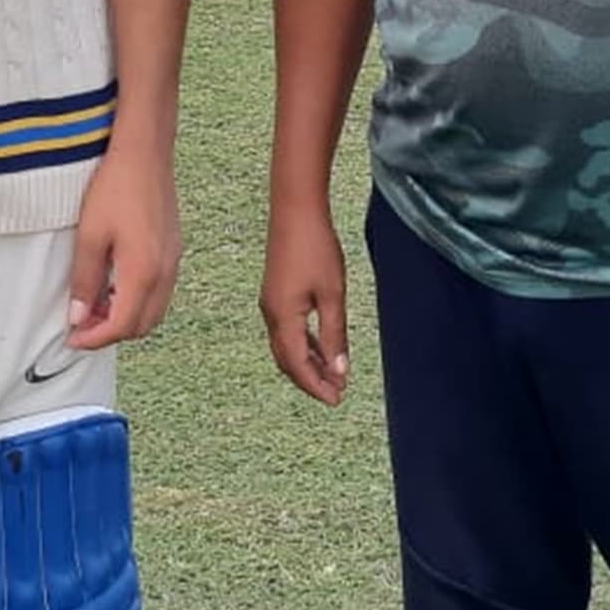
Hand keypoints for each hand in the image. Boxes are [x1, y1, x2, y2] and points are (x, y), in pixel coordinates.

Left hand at [66, 144, 180, 350]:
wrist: (145, 152)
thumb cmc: (117, 188)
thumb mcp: (89, 236)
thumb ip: (84, 280)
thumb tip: (77, 316)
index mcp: (143, 273)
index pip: (122, 326)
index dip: (94, 338)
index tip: (72, 338)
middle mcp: (164, 272)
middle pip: (142, 325)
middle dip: (111, 332)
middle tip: (81, 323)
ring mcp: (173, 260)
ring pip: (153, 310)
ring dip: (126, 317)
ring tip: (95, 304)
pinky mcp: (173, 248)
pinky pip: (159, 290)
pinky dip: (137, 299)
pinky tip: (115, 283)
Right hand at [260, 204, 349, 406]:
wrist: (295, 209)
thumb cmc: (316, 248)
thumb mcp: (332, 294)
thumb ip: (335, 334)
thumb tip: (339, 371)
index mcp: (283, 317)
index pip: (298, 365)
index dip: (316, 387)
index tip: (337, 400)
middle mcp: (271, 314)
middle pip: (288, 360)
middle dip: (311, 380)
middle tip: (336, 393)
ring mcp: (270, 302)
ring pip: (286, 346)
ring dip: (307, 363)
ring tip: (332, 374)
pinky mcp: (275, 292)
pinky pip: (286, 329)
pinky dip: (303, 344)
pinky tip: (321, 346)